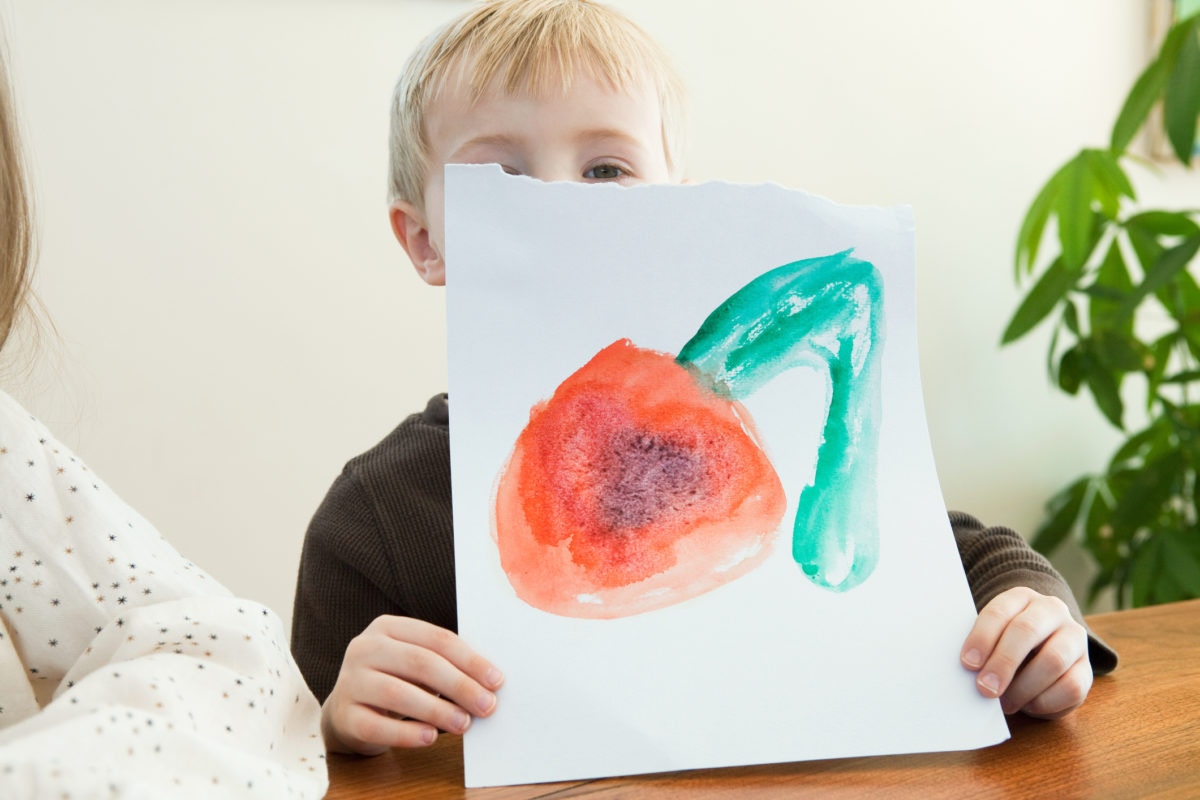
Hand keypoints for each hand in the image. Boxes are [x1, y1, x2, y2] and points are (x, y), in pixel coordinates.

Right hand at [321, 616, 503, 754]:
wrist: (347, 711)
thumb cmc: (394, 681)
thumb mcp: (413, 663)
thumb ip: (444, 664)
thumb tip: (489, 682)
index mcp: (387, 627)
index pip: (436, 639)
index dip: (469, 660)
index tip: (496, 681)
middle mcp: (364, 647)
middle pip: (420, 663)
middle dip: (459, 685)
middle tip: (486, 705)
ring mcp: (350, 680)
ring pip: (397, 693)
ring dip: (437, 710)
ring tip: (464, 724)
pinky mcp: (343, 714)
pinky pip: (378, 725)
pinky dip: (407, 733)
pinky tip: (430, 737)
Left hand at [960, 587, 1091, 718]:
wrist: (1042, 648)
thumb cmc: (1005, 643)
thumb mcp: (992, 637)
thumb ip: (982, 649)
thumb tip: (970, 672)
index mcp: (1021, 597)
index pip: (999, 612)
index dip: (982, 638)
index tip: (968, 663)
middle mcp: (1052, 611)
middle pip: (1027, 631)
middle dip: (1003, 662)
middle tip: (985, 688)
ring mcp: (1074, 639)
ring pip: (1054, 660)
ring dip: (1024, 687)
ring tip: (1005, 702)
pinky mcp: (1086, 669)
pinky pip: (1071, 688)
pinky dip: (1045, 702)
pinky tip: (1028, 705)